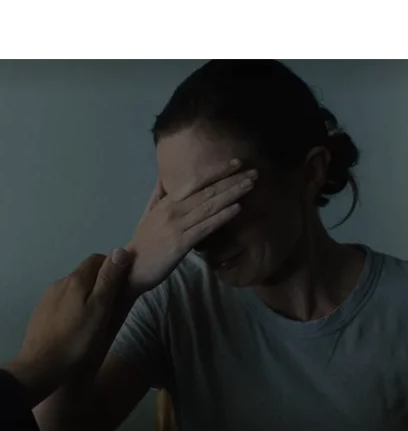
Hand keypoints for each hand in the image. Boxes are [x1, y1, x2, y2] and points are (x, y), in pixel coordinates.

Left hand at [5, 249, 131, 406]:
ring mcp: (49, 296)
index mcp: (76, 279)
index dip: (113, 267)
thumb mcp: (100, 309)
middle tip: (114, 302)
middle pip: (86, 272)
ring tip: (98, 315)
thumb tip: (119, 251)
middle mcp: (61, 282)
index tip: (123, 284)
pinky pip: (65, 299)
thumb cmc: (78, 339)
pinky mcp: (43, 311)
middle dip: (102, 280)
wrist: (41, 366)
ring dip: (89, 293)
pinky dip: (76, 304)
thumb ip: (109, 280)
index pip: (98, 259)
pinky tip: (79, 323)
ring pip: (75, 286)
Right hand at [126, 159, 256, 296]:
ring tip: (250, 185)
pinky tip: (237, 209)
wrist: (130, 268)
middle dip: (232, 180)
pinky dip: (221, 217)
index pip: (196, 181)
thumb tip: (163, 177)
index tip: (237, 162)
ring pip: (209, 206)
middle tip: (253, 171)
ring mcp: (177, 225)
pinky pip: (205, 227)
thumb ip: (158, 195)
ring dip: (232, 194)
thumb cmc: (143, 242)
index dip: (218, 171)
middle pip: (207, 191)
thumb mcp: (148, 214)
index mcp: (168, 202)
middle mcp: (173, 209)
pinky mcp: (180, 243)